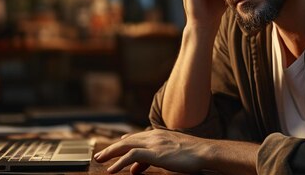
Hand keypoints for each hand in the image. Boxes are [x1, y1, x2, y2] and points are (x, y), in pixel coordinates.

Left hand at [94, 129, 208, 173]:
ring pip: (126, 146)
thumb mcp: (171, 155)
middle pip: (128, 140)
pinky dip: (119, 162)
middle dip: (112, 147)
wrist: (205, 151)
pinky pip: (131, 156)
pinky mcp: (154, 153)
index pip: (138, 137)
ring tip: (100, 159)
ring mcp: (154, 143)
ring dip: (111, 152)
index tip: (116, 146)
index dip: (125, 142)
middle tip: (100, 154)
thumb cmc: (193, 155)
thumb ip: (154, 159)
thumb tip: (136, 169)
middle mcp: (154, 136)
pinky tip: (112, 169)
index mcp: (160, 135)